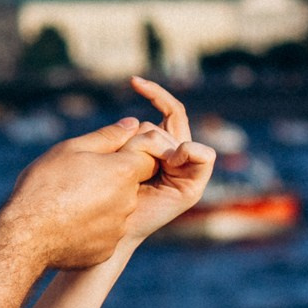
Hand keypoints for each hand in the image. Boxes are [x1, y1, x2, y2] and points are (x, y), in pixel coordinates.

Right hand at [0, 116, 164, 272]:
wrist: (27, 234)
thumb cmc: (46, 185)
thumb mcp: (71, 149)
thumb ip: (107, 136)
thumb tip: (132, 124)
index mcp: (123, 172)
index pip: (148, 158)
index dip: (129, 155)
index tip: (106, 158)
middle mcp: (128, 201)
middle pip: (131, 185)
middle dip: (112, 180)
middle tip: (79, 179)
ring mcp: (118, 228)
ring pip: (117, 209)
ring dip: (101, 204)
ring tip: (69, 202)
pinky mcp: (107, 249)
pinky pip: (105, 233)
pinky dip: (92, 227)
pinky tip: (68, 223)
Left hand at [119, 77, 216, 243]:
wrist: (110, 226)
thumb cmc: (105, 193)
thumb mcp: (115, 156)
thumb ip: (127, 137)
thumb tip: (132, 120)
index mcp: (159, 146)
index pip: (167, 111)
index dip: (155, 93)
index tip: (133, 81)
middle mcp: (176, 156)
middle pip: (167, 123)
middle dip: (142, 137)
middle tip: (126, 159)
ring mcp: (186, 170)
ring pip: (176, 138)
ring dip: (155, 149)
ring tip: (139, 173)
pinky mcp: (193, 186)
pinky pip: (203, 155)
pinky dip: (186, 153)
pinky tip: (170, 163)